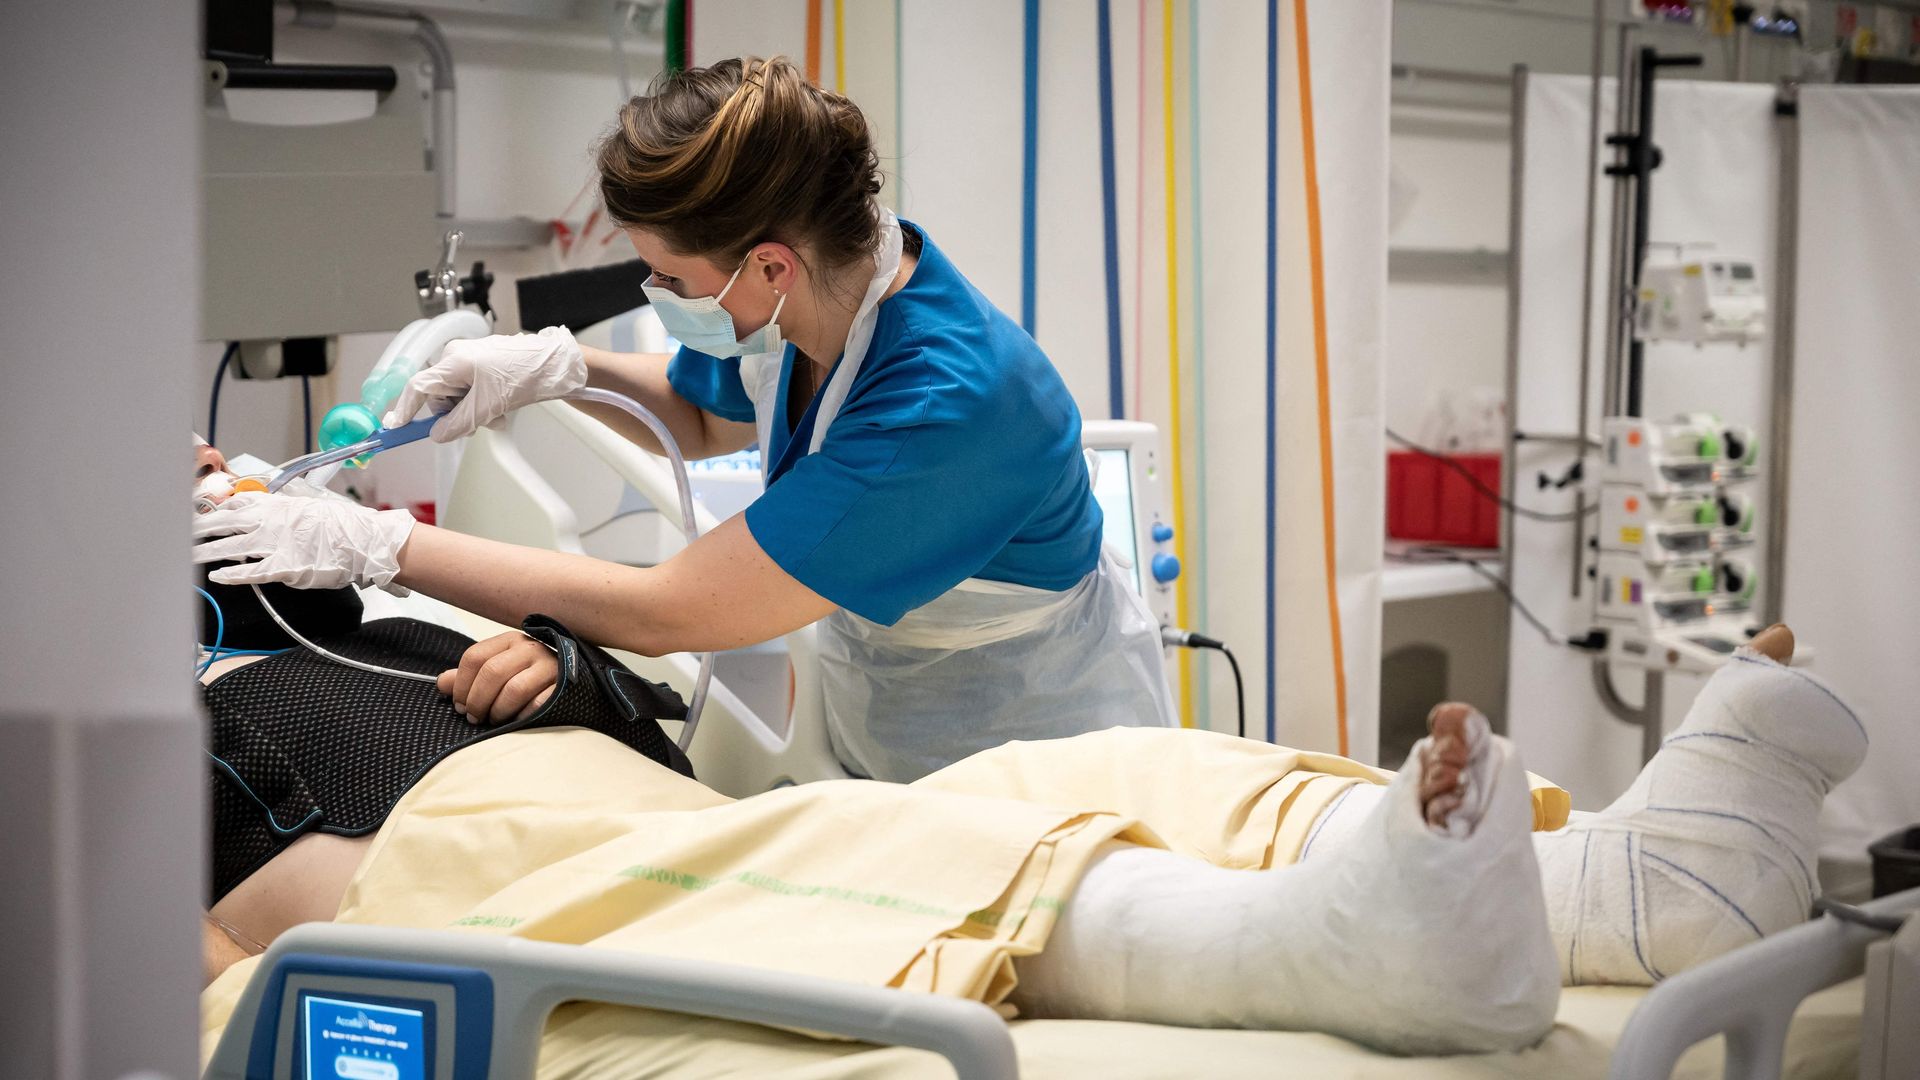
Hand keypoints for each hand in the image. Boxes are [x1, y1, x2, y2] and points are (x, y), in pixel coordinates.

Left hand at [193, 492, 416, 590]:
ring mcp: (275, 544)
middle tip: (179, 532)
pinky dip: (232, 575)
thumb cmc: (343, 525)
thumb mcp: (311, 505)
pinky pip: (251, 572)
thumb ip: (285, 507)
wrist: (365, 542)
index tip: (201, 511)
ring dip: (205, 552)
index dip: (215, 507)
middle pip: (224, 523)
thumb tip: (267, 506)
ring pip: (230, 547)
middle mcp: (270, 521)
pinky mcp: (283, 567)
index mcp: (277, 504)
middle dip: (198, 528)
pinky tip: (217, 577)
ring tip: (186, 556)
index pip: (237, 501)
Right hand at [384, 326, 587, 442]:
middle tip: (475, 426)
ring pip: (460, 400)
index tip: (396, 426)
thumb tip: (436, 435)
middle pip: (441, 398)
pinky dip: (485, 408)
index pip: (418, 387)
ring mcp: (472, 363)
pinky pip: (474, 396)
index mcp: (453, 361)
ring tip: (497, 417)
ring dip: (475, 415)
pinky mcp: (485, 371)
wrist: (555, 367)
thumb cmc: (523, 374)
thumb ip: (457, 423)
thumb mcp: (486, 406)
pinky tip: (502, 412)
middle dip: (457, 417)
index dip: (405, 408)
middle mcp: (458, 358)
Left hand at [439, 631, 558, 724]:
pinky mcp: (563, 687)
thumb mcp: (497, 670)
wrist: (570, 683)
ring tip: (495, 719)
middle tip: (473, 717)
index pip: (475, 656)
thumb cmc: (527, 677)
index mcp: (510, 640)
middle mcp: (530, 648)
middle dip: (477, 700)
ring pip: (514, 688)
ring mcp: (550, 666)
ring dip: (498, 710)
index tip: (459, 704)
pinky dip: (522, 716)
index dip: (461, 684)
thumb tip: (442, 683)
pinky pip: (537, 704)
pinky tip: (517, 720)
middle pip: (492, 672)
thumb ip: (469, 677)